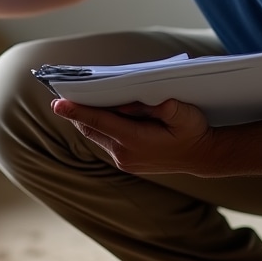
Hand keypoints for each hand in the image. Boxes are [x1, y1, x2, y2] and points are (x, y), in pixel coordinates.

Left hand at [50, 97, 216, 175]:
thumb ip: (159, 107)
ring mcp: (125, 161)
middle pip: (91, 129)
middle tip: (61, 98)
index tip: (58, 103)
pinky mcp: (127, 162)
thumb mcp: (183, 113)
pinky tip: (100, 114)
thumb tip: (131, 103)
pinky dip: (99, 127)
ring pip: (97, 136)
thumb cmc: (194, 131)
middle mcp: (125, 154)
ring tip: (79, 102)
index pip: (99, 121)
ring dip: (88, 120)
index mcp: (136, 140)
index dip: (77, 111)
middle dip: (77, 114)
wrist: (203, 157)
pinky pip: (105, 141)